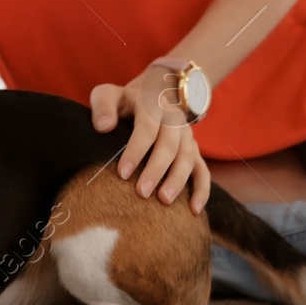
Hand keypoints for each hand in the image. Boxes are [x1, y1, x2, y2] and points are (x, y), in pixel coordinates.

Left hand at [89, 68, 210, 213]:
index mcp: (152, 105)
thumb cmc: (123, 102)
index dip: (135, 150)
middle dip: (156, 170)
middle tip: (141, 193)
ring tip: (163, 201)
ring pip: (188, 157)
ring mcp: (187, 135)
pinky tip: (193, 210)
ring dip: (177, 180)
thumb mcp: (107, 94)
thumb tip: (104, 126)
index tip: (122, 173)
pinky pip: (203, 170)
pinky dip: (202, 190)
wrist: (153, 94)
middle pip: (169, 145)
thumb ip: (103, 106)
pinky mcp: (194, 150)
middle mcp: (173, 118)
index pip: (146, 128)